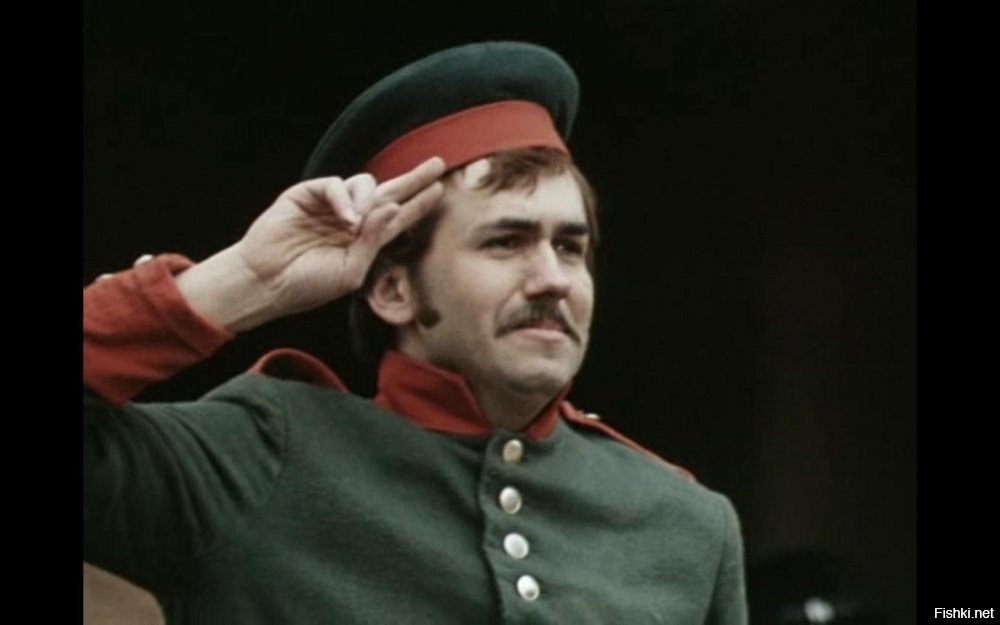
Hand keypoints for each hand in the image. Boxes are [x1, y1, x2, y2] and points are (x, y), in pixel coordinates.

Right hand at [177, 157, 444, 331]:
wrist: (266, 282)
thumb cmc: (307, 285)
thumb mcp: (350, 272)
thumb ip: (374, 241)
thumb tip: (394, 208)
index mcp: (365, 240)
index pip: (399, 217)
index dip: (420, 204)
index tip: (441, 190)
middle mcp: (352, 220)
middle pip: (390, 192)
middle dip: (413, 179)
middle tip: (438, 164)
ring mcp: (331, 206)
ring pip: (365, 184)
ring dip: (369, 199)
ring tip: (358, 224)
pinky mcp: (308, 194)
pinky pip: (336, 184)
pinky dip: (344, 198)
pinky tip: (346, 218)